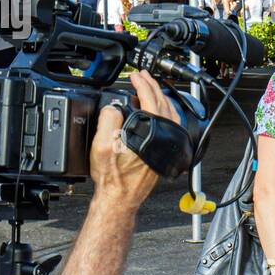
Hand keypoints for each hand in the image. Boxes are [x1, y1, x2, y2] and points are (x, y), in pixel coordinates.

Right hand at [89, 71, 177, 206]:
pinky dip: (166, 112)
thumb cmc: (113, 177)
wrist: (120, 197)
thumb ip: (108, 120)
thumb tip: (114, 107)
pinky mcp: (166, 151)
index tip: (134, 76)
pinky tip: (159, 111)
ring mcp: (167, 145)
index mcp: (150, 133)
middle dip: (153, 86)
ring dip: (161, 97)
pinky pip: (171, 124)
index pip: (150, 99)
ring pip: (171, 113)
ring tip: (152, 88)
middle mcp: (163, 138)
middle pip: (163, 103)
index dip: (142, 84)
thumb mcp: (102, 145)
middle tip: (143, 76)